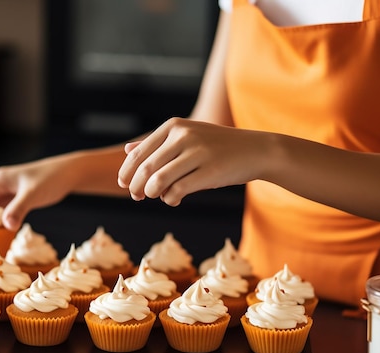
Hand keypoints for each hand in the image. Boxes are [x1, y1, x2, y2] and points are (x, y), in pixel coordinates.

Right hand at [0, 155, 79, 230]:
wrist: (69, 174)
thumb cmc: (50, 178)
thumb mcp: (33, 194)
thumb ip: (19, 209)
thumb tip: (6, 227)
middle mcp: (1, 187)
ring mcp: (10, 194)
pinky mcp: (20, 201)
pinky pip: (5, 214)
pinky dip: (2, 225)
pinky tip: (4, 237)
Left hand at [118, 117, 264, 205]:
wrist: (255, 150)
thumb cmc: (216, 146)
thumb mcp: (186, 137)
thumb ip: (156, 144)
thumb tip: (127, 150)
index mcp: (173, 126)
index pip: (137, 153)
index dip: (126, 173)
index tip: (124, 185)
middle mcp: (183, 136)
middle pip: (144, 169)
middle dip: (135, 187)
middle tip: (137, 196)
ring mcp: (197, 153)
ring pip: (158, 181)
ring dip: (151, 194)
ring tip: (157, 196)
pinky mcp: (210, 172)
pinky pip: (178, 191)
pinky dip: (170, 199)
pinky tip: (174, 199)